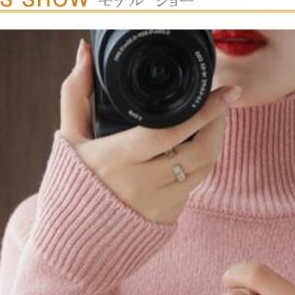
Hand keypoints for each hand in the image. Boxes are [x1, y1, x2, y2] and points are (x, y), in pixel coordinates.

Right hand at [59, 39, 241, 224]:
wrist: (76, 242)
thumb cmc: (72, 184)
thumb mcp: (69, 140)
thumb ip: (76, 93)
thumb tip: (84, 52)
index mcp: (117, 159)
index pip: (171, 132)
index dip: (203, 112)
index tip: (225, 93)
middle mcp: (141, 185)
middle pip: (199, 152)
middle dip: (217, 124)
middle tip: (223, 102)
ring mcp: (158, 206)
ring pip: (203, 170)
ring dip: (213, 143)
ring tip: (212, 121)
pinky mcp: (168, 219)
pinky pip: (194, 187)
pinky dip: (198, 167)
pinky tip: (194, 150)